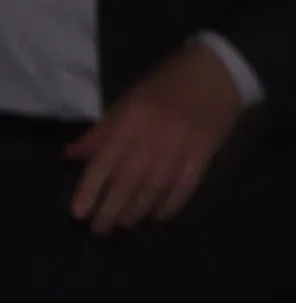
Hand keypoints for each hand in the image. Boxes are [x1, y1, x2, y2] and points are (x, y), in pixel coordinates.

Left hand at [66, 46, 246, 232]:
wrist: (216, 73)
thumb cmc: (166, 85)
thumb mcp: (127, 101)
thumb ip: (102, 131)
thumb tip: (72, 155)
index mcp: (129, 121)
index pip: (103, 162)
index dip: (89, 190)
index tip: (78, 213)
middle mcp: (151, 138)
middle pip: (126, 183)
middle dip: (110, 210)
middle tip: (100, 230)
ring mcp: (179, 149)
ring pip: (153, 190)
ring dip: (137, 212)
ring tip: (126, 224)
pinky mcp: (203, 156)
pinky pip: (183, 189)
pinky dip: (170, 206)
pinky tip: (159, 216)